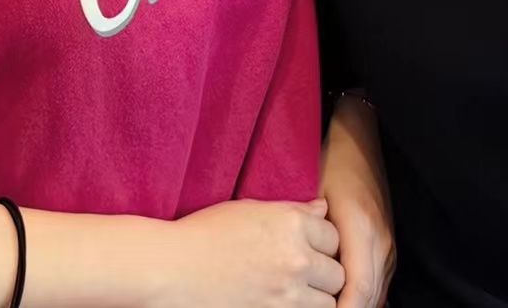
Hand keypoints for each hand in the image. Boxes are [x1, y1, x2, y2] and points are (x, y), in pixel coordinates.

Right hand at [153, 199, 344, 307]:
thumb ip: (292, 211)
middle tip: (302, 275)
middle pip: (337, 272)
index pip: (333, 237)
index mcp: (290, 223)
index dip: (322, 244)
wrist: (170, 270)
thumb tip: (323, 209)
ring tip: (292, 292)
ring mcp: (287, 292)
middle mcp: (295, 257)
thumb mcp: (248, 210)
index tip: (308, 249)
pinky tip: (283, 301)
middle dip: (324, 274)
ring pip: (328, 302)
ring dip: (316, 298)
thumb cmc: (204, 234)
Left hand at [321, 99, 394, 307]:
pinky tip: (341, 300)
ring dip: (355, 305)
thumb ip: (309, 233)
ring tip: (327, 307)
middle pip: (370, 299)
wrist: (360, 135)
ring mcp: (387, 243)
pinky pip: (378, 283)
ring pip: (377, 294)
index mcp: (362, 230)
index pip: (359, 291)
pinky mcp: (387, 242)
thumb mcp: (314, 194)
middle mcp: (380, 241)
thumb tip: (299, 270)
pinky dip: (362, 298)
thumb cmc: (330, 160)